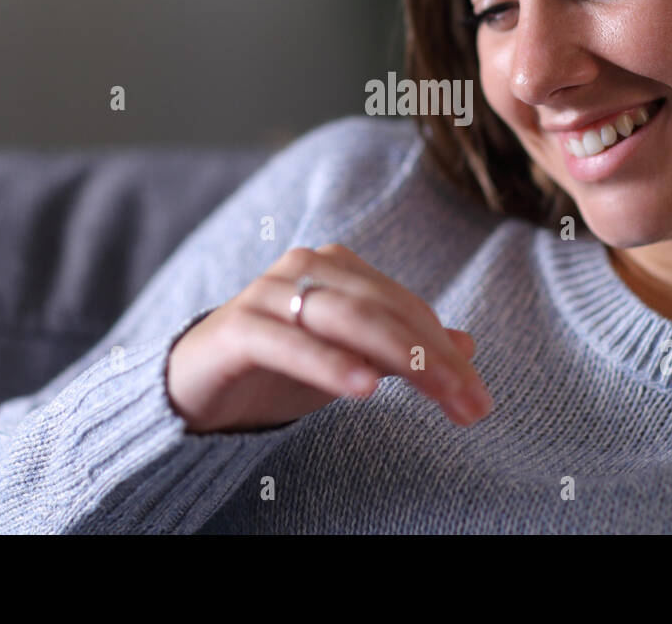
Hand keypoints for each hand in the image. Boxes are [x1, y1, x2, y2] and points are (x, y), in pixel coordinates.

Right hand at [165, 243, 492, 433]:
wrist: (192, 386)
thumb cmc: (276, 368)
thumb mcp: (350, 361)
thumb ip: (402, 349)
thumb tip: (467, 344)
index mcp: (337, 267)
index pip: (406, 307)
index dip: (447, 351)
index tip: (478, 398)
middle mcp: (305, 269)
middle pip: (386, 311)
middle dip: (436, 358)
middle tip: (472, 404)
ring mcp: (269, 293)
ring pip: (349, 319)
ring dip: (401, 358)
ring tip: (439, 393)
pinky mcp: (238, 328)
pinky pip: (291, 343)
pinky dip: (330, 363)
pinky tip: (366, 388)